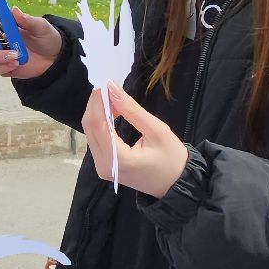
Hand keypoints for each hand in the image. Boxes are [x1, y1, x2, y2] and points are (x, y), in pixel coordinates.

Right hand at [0, 5, 61, 79]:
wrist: (56, 59)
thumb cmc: (47, 38)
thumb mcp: (41, 26)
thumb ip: (27, 20)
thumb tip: (14, 10)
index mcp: (6, 25)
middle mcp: (1, 38)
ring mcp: (2, 53)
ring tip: (15, 55)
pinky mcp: (6, 67)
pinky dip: (4, 66)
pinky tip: (16, 63)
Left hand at [82, 83, 187, 197]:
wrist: (178, 186)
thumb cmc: (172, 159)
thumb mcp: (157, 130)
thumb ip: (132, 110)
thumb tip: (112, 89)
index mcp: (117, 159)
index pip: (97, 124)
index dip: (98, 101)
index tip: (105, 82)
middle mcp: (104, 165)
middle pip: (89, 127)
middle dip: (97, 104)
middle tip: (110, 87)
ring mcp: (103, 167)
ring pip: (91, 132)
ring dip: (99, 112)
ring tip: (114, 98)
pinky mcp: (105, 166)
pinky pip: (97, 139)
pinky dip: (102, 123)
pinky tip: (113, 112)